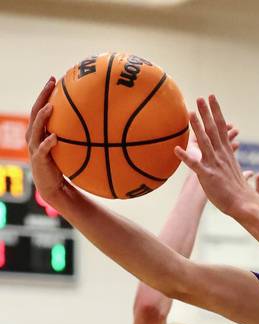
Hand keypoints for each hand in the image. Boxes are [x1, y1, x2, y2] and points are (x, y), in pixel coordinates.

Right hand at [26, 77, 70, 202]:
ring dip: (42, 117)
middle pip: (35, 112)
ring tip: (51, 107)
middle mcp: (34, 136)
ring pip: (35, 129)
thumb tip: (103, 124)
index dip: (45, 93)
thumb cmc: (64, 165)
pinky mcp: (40, 161)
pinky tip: (54, 138)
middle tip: (50, 83)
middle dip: (42, 96)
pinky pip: (42, 150)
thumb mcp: (71, 148)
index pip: (40, 107)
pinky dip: (47, 143)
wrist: (55, 187)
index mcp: (40, 131)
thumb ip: (77, 136)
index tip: (53, 78)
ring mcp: (35, 148)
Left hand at [175, 96, 253, 214]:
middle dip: (207, 113)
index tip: (212, 97)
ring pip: (204, 142)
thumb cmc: (239, 191)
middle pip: (213, 130)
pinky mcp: (208, 176)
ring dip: (197, 127)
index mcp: (227, 152)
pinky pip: (194, 165)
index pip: (221, 127)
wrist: (243, 203)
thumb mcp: (238, 175)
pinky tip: (176, 149)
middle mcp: (221, 155)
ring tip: (190, 113)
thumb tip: (248, 172)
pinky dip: (186, 157)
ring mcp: (214, 164)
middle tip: (201, 97)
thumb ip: (236, 167)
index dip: (216, 111)